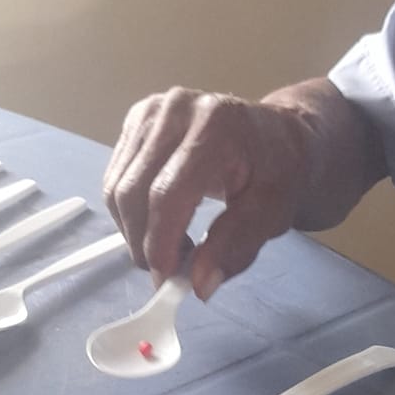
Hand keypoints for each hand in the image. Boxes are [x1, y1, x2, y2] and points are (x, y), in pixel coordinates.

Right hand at [103, 88, 314, 299]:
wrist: (276, 135)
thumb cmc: (278, 171)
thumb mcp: (273, 212)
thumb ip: (237, 246)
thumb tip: (199, 284)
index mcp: (216, 126)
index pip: (168, 193)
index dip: (160, 242)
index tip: (167, 278)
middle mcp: (176, 109)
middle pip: (134, 191)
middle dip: (143, 242)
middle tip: (169, 270)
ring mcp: (151, 110)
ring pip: (117, 188)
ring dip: (134, 230)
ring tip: (170, 246)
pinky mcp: (137, 119)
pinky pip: (116, 177)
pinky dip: (130, 212)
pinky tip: (159, 222)